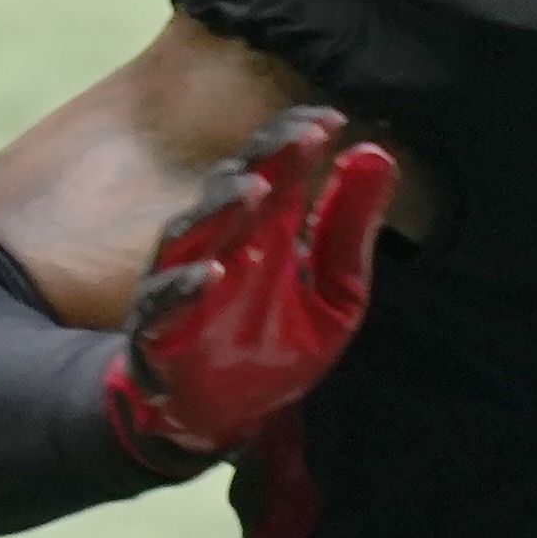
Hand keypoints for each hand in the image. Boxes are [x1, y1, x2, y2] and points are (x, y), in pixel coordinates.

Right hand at [105, 107, 396, 472]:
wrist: (223, 418)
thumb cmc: (274, 345)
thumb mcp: (335, 293)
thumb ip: (350, 228)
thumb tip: (378, 153)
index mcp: (263, 229)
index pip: (274, 165)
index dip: (297, 138)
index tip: (332, 119)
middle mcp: (219, 244)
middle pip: (231, 186)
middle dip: (264, 159)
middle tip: (301, 139)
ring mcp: (182, 282)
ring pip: (190, 232)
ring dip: (221, 209)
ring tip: (256, 190)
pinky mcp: (158, 329)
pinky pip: (164, 302)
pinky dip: (185, 287)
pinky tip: (213, 275)